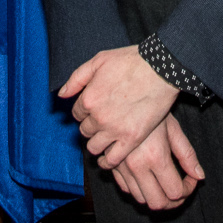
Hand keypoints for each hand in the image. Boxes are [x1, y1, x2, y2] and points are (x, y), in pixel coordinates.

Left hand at [59, 45, 180, 169]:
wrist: (160, 69)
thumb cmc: (130, 61)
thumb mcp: (99, 61)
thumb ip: (76, 78)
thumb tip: (62, 95)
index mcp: (89, 98)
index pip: (77, 114)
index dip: (85, 111)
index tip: (95, 109)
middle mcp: (98, 117)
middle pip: (85, 130)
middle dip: (91, 126)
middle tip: (103, 122)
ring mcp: (114, 130)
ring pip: (94, 147)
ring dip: (98, 143)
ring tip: (106, 138)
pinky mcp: (131, 139)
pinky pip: (112, 159)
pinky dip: (107, 161)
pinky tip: (108, 158)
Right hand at [108, 116, 204, 211]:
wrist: (122, 95)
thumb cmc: (151, 108)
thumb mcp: (174, 129)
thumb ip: (187, 156)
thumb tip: (200, 176)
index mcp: (155, 156)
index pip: (175, 192)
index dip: (187, 190)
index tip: (191, 180)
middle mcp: (136, 166)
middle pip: (158, 203)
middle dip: (173, 201)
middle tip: (180, 188)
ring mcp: (121, 167)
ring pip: (140, 199)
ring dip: (155, 196)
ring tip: (164, 182)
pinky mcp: (112, 165)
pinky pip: (126, 189)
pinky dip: (138, 189)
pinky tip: (148, 176)